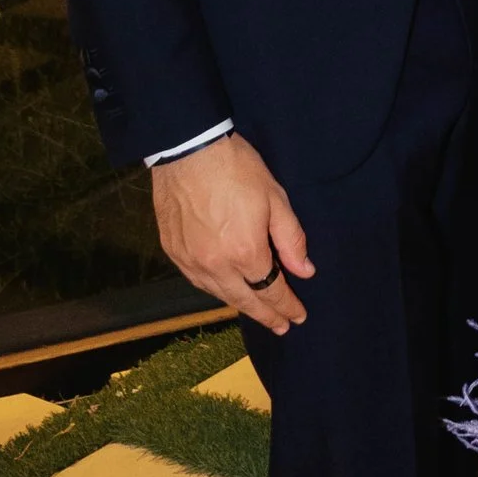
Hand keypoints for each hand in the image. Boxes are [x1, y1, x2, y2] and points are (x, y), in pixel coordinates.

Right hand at [151, 132, 313, 331]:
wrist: (187, 149)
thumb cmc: (237, 169)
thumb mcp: (275, 198)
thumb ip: (291, 239)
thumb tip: (304, 271)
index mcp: (245, 253)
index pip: (271, 291)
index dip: (286, 306)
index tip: (298, 316)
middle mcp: (215, 265)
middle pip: (244, 300)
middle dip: (266, 315)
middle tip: (281, 327)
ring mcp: (190, 261)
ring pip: (219, 294)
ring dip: (240, 304)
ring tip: (256, 311)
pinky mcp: (173, 251)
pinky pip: (197, 281)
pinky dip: (215, 289)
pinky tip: (225, 289)